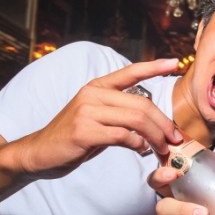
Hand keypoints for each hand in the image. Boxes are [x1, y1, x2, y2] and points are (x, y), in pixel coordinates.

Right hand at [14, 59, 182, 178]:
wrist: (39, 152)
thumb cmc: (74, 136)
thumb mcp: (97, 117)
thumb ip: (120, 112)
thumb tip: (153, 121)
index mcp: (97, 87)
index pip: (130, 72)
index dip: (153, 67)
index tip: (174, 63)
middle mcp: (93, 94)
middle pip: (142, 104)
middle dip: (163, 123)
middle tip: (175, 138)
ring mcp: (87, 112)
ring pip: (136, 119)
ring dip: (155, 136)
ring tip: (162, 148)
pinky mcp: (84, 131)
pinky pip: (122, 135)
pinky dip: (137, 144)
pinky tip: (141, 150)